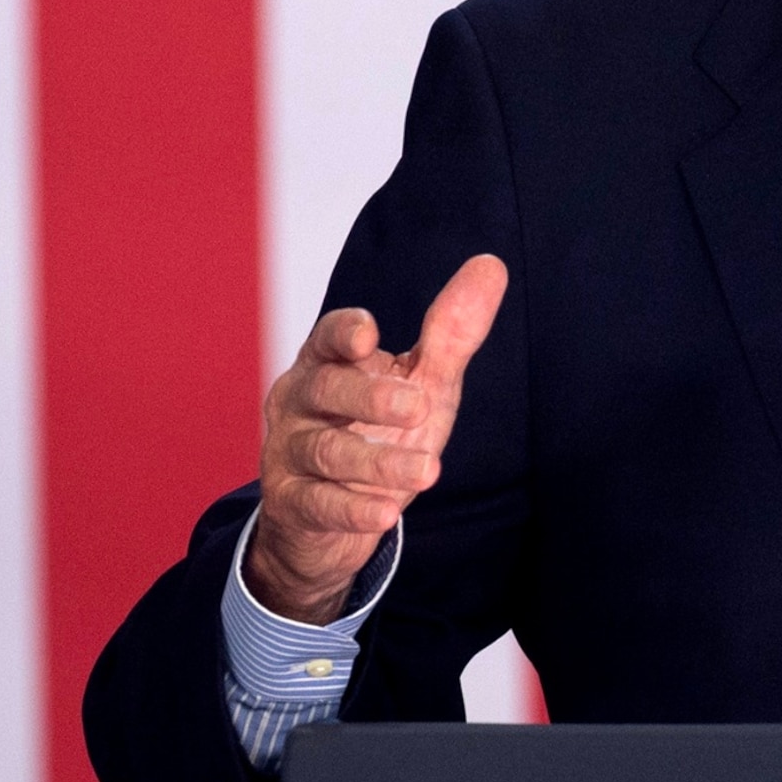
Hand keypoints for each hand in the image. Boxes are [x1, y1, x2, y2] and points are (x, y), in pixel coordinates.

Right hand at [243, 254, 507, 623]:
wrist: (331, 516)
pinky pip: (319, 505)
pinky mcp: (292, 504)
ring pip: (326, 450)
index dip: (343, 332)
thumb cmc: (379, 431)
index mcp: (329, 361)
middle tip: (417, 405)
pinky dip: (352, 509)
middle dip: (369, 396)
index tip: (367, 335)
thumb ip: (452, 331)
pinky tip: (383, 515)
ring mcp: (290, 452)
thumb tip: (491, 265)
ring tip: (427, 470)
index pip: (328, 336)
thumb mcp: (421, 381)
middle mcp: (300, 400)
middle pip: (325, 388)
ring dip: (377, 462)